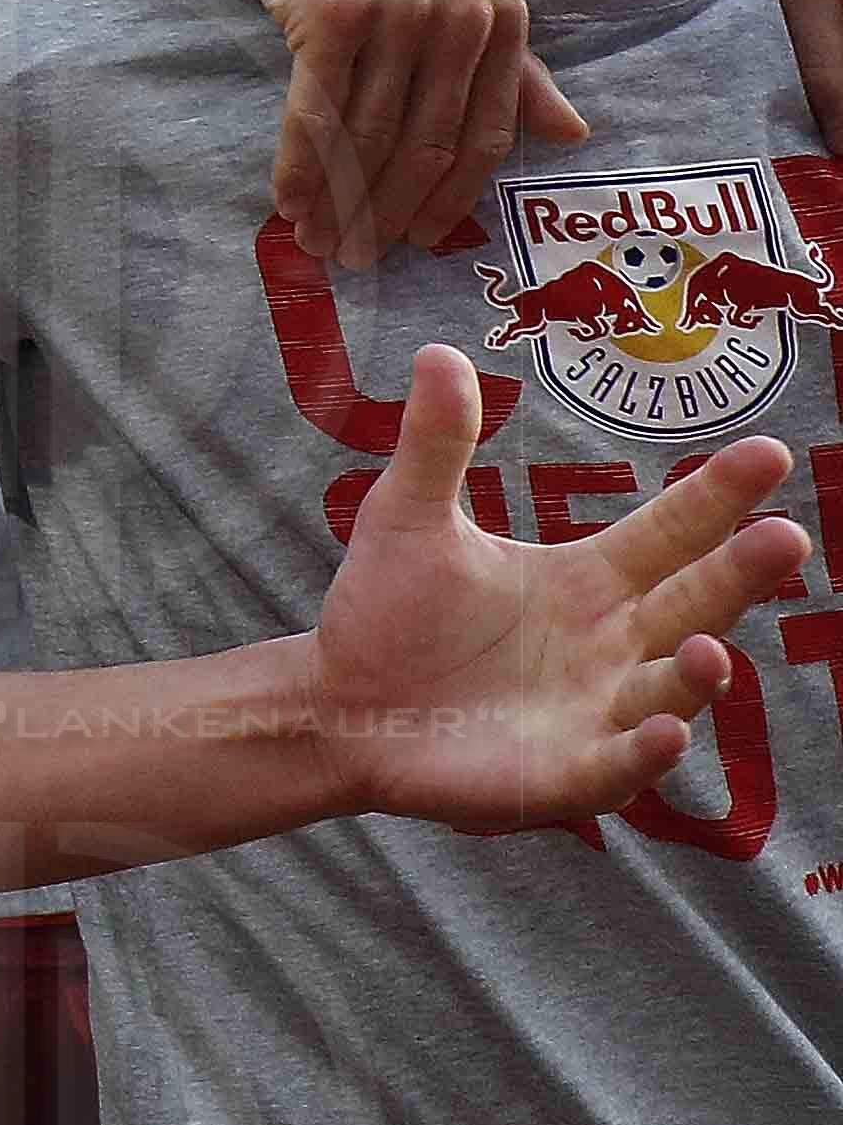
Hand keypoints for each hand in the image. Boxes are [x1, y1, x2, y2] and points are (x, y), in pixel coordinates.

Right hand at [197, 0, 582, 268]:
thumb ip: (516, 67)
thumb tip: (575, 136)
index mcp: (504, 16)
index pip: (485, 138)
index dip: (447, 201)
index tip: (412, 241)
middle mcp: (462, 15)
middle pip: (425, 146)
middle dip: (388, 213)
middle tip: (355, 257)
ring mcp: (398, 12)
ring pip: (368, 137)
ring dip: (338, 201)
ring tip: (313, 237)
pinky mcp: (332, 13)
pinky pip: (316, 114)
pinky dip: (299, 167)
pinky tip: (285, 201)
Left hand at [315, 344, 810, 829]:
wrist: (336, 703)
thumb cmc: (386, 613)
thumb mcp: (407, 519)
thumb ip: (436, 444)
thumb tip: (438, 351)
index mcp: (590, 580)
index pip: (671, 531)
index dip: (717, 496)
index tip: (769, 452)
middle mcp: (612, 644)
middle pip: (695, 604)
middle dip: (742, 576)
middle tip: (787, 538)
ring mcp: (596, 712)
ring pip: (671, 691)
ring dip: (698, 675)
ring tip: (711, 651)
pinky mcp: (564, 773)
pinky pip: (620, 765)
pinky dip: (645, 750)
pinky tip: (664, 731)